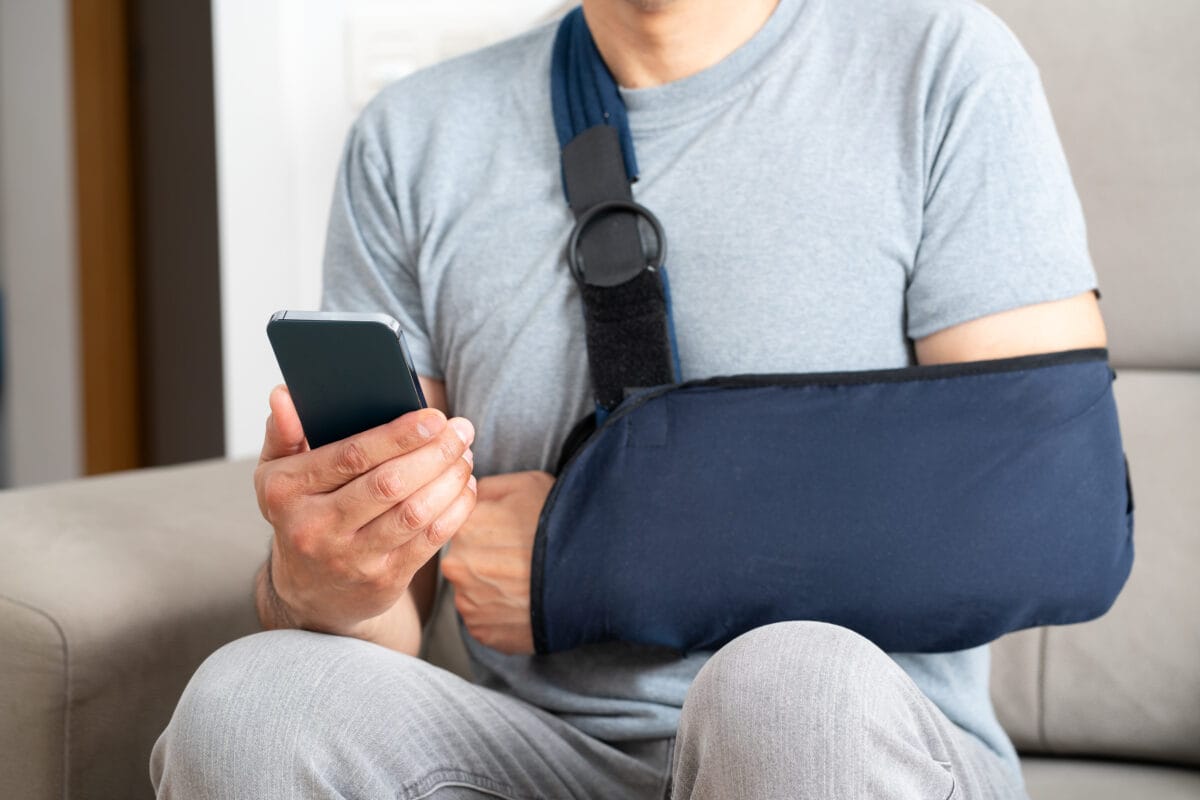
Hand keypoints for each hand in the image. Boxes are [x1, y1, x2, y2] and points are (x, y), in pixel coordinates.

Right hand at [254, 385, 476, 639]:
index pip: (351, 456)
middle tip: (461, 431)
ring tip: (465, 456)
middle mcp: (315, 527)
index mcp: (287, 491)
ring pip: (414, 513)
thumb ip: (283, 432)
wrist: (309, 594)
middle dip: (434, 453)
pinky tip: (464, 488)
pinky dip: (455, 510)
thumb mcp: (276, 475)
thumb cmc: (300, 515)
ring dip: (449, 480)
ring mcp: (350, 558)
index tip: (434, 416)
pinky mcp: (383, 581)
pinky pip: (428, 541)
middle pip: (389, 484)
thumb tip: (284, 395)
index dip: (398, 435)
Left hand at [440, 470, 553, 654]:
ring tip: (526, 581)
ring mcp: (469, 603)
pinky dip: (500, 614)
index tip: (508, 532)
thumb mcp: (527, 484)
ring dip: (491, 588)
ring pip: (472, 591)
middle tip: (520, 556)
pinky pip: (484, 621)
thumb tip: (469, 495)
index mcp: (463, 526)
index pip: (460, 525)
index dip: (486, 528)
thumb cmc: (562, 524)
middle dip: (486, 558)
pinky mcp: (483, 633)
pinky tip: (525, 602)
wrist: (594, 576)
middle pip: (465, 560)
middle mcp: (457, 566)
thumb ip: (488, 488)